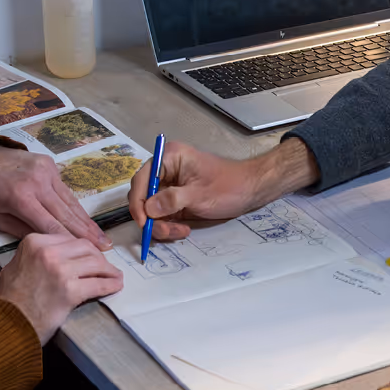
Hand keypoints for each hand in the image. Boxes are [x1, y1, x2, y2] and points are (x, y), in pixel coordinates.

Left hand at [0, 145, 110, 249]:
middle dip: (86, 233)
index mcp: (20, 197)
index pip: (51, 224)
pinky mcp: (50, 164)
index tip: (87, 253)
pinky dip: (76, 206)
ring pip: (70, 201)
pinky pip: (65, 190)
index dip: (70, 241)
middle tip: (104, 247)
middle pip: (66, 213)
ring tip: (101, 236)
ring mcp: (46, 171)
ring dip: (86, 220)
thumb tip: (48, 244)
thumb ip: (22, 231)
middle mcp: (38, 182)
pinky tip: (87, 220)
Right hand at [0, 233, 123, 344]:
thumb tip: (57, 253)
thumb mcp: (15, 265)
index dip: (83, 249)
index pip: (69, 239)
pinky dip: (110, 285)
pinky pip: (98, 284)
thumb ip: (35, 255)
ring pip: (96, 264)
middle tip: (104, 266)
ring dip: (109, 271)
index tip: (90, 255)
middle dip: (98, 257)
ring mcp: (61, 271)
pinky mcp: (71, 291)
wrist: (8, 324)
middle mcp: (48, 253)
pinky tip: (114, 286)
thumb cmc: (9, 300)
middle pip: (86, 248)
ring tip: (114, 276)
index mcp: (34, 243)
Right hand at [127, 138, 318, 240]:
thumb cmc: (230, 186)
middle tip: (166, 231)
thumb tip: (148, 209)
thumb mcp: (200, 195)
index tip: (144, 222)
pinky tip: (183, 230)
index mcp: (170, 158)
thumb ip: (172, 200)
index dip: (138, 202)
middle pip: (144, 196)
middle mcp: (166, 170)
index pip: (142, 179)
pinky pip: (163, 215)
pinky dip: (168, 225)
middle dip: (151, 218)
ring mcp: (170, 186)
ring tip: (180, 232)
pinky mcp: (176, 200)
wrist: (251, 190)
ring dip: (161, 225)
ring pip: (152, 210)